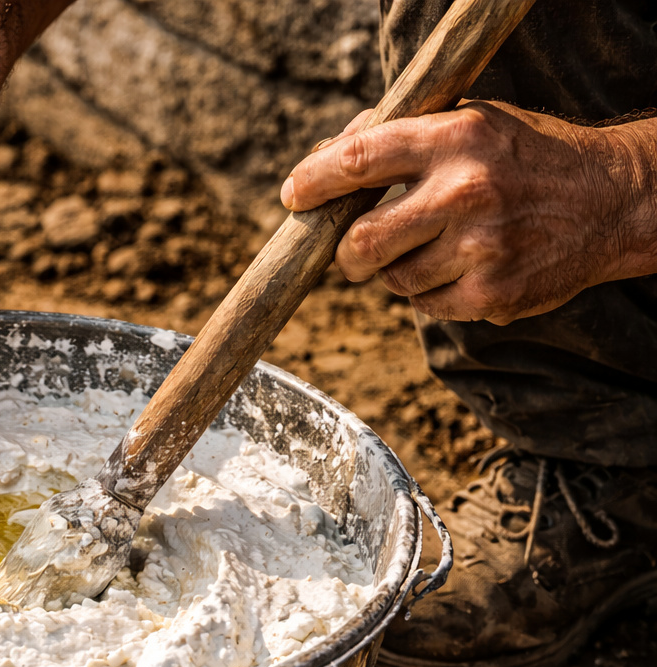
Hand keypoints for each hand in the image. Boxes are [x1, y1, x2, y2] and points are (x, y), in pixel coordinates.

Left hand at [281, 100, 656, 324]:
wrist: (611, 201)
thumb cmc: (522, 157)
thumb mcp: (468, 121)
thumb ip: (395, 135)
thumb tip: (319, 160)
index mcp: (455, 137)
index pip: (358, 159)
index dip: (314, 182)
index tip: (294, 196)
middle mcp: (466, 191)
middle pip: (361, 242)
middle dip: (346, 252)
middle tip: (353, 250)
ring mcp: (481, 248)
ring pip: (391, 280)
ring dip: (395, 271)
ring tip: (432, 247)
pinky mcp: (491, 294)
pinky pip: (424, 306)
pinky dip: (429, 292)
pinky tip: (460, 267)